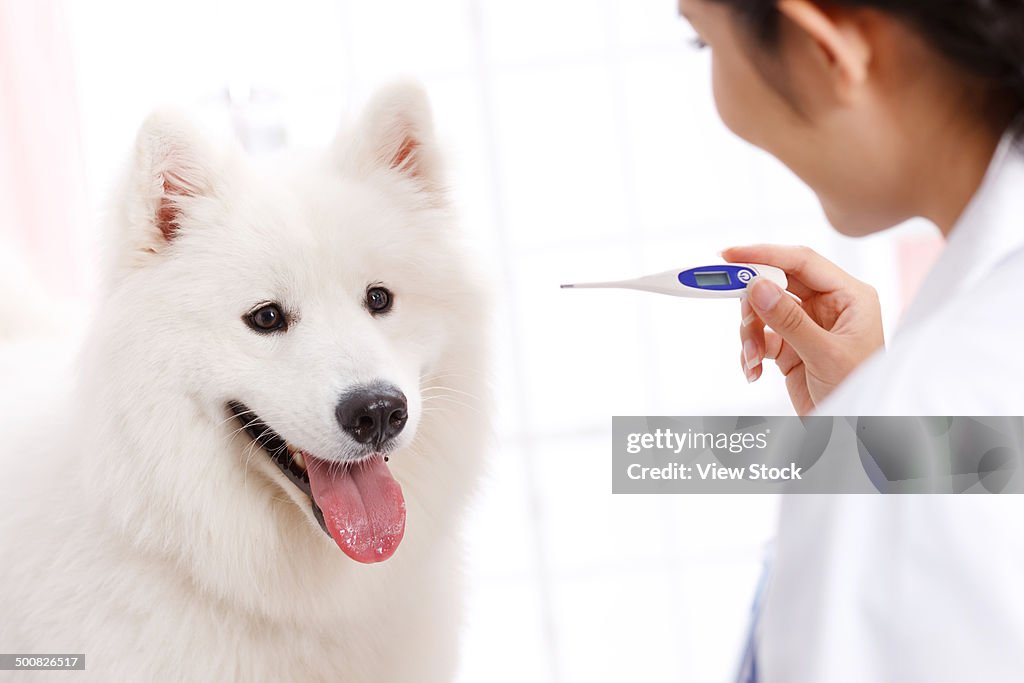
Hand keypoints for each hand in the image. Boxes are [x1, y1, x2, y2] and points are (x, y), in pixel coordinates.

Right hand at [722, 245, 883, 414]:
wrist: (854, 430)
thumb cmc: (859, 391)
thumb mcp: (825, 355)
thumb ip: (789, 320)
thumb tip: (757, 287)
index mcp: (849, 296)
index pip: (802, 262)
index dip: (764, 255)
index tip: (729, 256)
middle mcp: (828, 306)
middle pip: (777, 285)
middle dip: (752, 301)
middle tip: (728, 306)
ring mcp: (807, 326)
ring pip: (763, 312)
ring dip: (749, 333)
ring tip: (752, 357)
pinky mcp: (791, 348)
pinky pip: (760, 338)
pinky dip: (750, 352)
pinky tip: (754, 370)